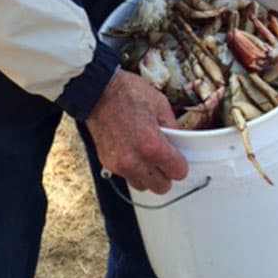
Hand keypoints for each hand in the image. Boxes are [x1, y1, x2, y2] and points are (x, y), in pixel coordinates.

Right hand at [85, 70, 187, 193]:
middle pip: (162, 186)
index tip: (177, 157)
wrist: (98, 91)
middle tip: (163, 157)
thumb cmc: (127, 93)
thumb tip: (180, 141)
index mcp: (152, 144)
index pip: (178, 172)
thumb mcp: (159, 103)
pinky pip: (127, 176)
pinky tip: (133, 152)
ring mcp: (120, 164)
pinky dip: (133, 169)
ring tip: (146, 156)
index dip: (180, 163)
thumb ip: (173, 127)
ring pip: (143, 185)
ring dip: (148, 175)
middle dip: (165, 173)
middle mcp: (135, 160)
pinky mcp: (107, 163)